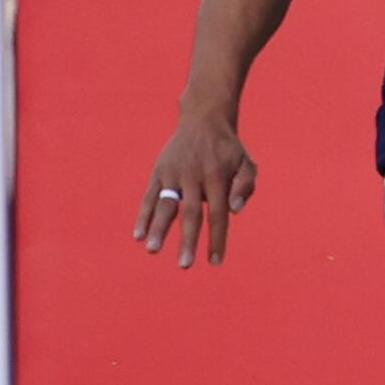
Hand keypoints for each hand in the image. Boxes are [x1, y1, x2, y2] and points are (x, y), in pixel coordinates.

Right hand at [136, 106, 257, 268]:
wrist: (203, 119)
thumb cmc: (228, 149)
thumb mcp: (246, 163)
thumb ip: (245, 186)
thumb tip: (235, 211)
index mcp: (217, 176)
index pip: (218, 214)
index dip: (216, 238)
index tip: (215, 261)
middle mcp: (193, 175)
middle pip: (190, 213)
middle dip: (187, 240)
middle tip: (184, 265)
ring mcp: (173, 173)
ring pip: (165, 204)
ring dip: (158, 228)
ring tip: (152, 250)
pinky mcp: (159, 171)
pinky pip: (149, 195)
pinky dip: (143, 215)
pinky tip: (138, 235)